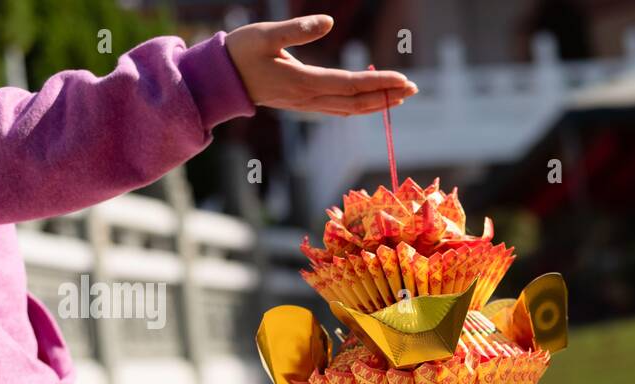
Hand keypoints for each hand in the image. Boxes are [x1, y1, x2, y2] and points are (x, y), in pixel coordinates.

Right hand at [225, 15, 417, 115]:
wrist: (220, 80)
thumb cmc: (241, 52)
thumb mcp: (265, 34)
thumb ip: (297, 29)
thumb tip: (327, 22)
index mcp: (304, 82)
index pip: (352, 84)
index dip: (379, 83)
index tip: (403, 80)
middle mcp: (309, 98)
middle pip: (357, 102)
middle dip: (387, 96)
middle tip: (414, 88)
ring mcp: (307, 105)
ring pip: (350, 109)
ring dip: (377, 104)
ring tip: (401, 96)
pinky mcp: (303, 104)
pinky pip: (339, 109)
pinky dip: (360, 106)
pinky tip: (373, 102)